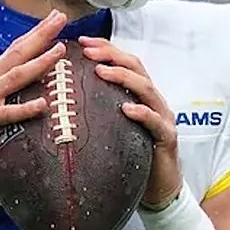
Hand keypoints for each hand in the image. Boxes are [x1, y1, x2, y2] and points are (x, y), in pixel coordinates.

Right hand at [0, 11, 67, 182]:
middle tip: (60, 18)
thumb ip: (3, 97)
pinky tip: (43, 104)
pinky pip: (7, 114)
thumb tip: (28, 94)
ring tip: (59, 51)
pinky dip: (25, 108)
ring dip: (39, 63)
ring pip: (15, 77)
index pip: (14, 51)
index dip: (34, 34)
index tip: (52, 20)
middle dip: (40, 35)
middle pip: (17, 54)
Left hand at [78, 36, 181, 209]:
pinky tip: (126, 109)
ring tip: (102, 72)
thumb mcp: (113, 129)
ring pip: (146, 89)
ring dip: (123, 77)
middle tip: (88, 51)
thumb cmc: (133, 157)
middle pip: (136, 67)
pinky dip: (142, 113)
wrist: (159, 188)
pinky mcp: (167, 137)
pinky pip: (155, 121)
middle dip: (112, 56)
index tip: (82, 41)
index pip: (124, 63)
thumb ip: (98, 111)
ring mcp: (162, 117)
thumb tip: (63, 100)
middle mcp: (153, 101)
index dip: (106, 49)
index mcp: (139, 95)